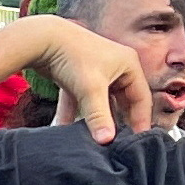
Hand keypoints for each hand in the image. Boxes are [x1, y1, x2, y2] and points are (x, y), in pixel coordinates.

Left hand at [40, 23, 153, 142]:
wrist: (42, 39)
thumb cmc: (73, 57)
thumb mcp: (90, 90)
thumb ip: (99, 117)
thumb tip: (106, 141)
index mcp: (129, 65)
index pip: (141, 98)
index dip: (140, 120)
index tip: (137, 141)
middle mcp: (116, 66)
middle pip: (122, 101)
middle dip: (117, 122)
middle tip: (117, 144)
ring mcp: (96, 70)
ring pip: (100, 102)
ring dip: (96, 119)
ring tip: (95, 141)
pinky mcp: (78, 75)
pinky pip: (80, 99)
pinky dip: (75, 114)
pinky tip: (67, 131)